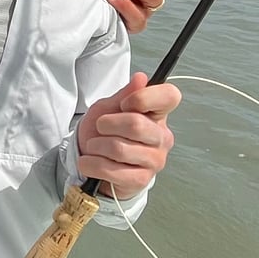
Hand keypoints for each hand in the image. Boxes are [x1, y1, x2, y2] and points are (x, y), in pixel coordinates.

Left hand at [77, 72, 180, 199]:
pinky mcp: (142, 180)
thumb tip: (141, 78)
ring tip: (94, 147)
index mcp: (157, 114)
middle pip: (135, 124)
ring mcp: (155, 160)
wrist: (93, 162)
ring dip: (96, 146)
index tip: (124, 105)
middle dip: (106, 124)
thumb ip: (125, 94)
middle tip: (99, 128)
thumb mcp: (108, 108)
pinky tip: (89, 163)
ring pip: (119, 148)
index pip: (169, 96)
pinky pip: (112, 169)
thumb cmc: (104, 132)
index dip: (143, 97)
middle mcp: (162, 137)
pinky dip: (92, 164)